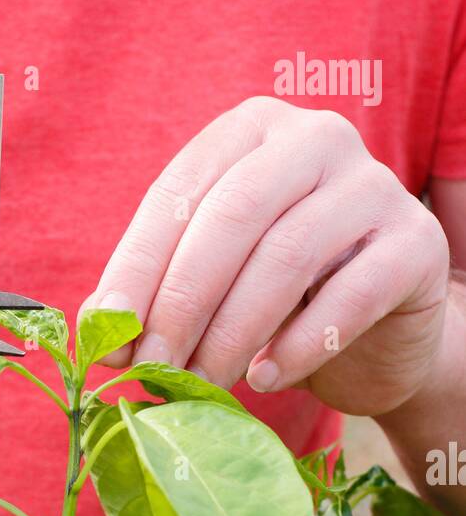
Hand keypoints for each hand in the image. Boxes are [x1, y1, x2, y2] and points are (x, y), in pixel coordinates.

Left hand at [85, 96, 450, 417]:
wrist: (380, 332)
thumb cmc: (282, 300)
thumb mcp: (214, 286)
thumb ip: (159, 296)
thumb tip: (100, 335)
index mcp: (249, 130)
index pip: (178, 193)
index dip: (136, 268)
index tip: (106, 334)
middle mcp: (314, 139)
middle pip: (230, 218)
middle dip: (181, 303)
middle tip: (153, 369)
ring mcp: (372, 186)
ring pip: (285, 257)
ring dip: (232, 333)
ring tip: (202, 384)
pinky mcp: (416, 244)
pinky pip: (350, 296)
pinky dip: (297, 346)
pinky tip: (264, 380)